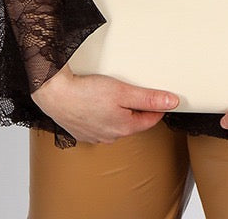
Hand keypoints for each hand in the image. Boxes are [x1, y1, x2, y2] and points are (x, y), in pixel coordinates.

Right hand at [30, 65, 179, 143]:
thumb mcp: (123, 91)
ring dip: (118, 111)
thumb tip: (172, 101)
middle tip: (136, 91)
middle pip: (132, 121)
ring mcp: (95, 135)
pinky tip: (96, 103)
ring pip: (115, 123)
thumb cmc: (86, 93)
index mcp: (124, 128)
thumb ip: (148, 98)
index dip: (158, 106)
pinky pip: (98, 123)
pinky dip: (101, 114)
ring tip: (114, 95)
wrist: (55, 94)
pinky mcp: (81, 131)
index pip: (150, 119)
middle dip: (137, 108)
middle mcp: (111, 136)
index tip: (162, 97)